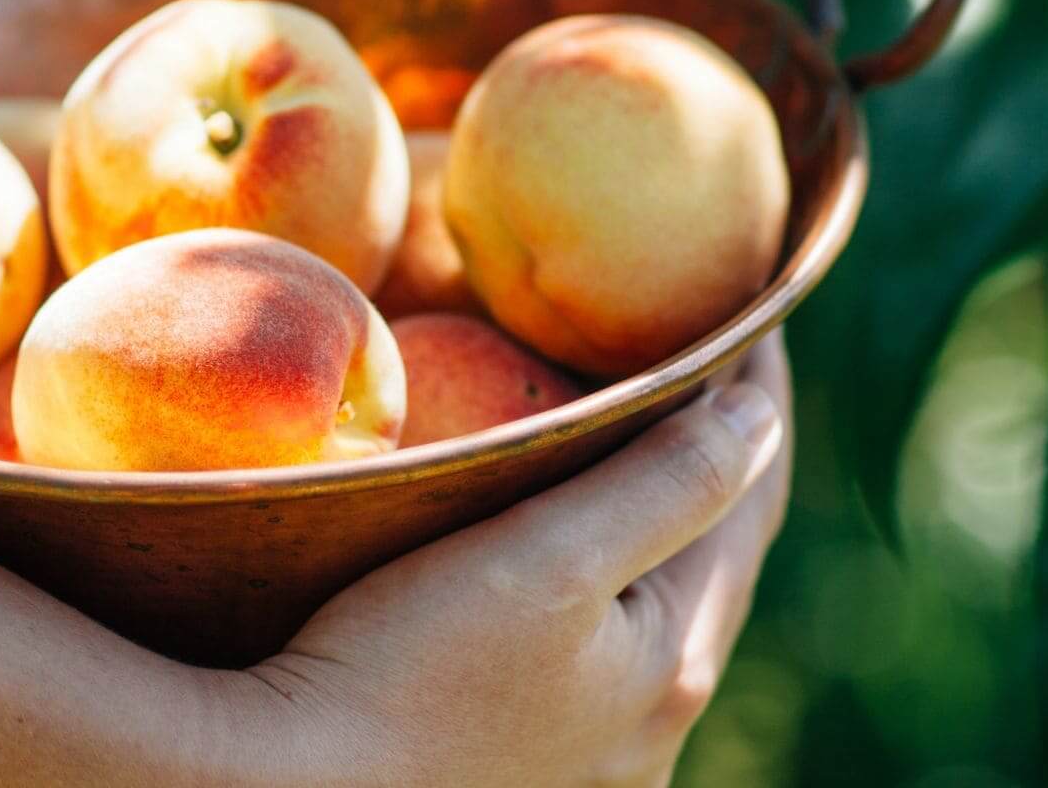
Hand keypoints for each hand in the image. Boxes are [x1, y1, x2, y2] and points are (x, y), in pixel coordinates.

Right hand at [220, 333, 792, 786]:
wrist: (286, 785)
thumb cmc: (404, 661)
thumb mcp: (547, 557)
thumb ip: (666, 484)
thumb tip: (761, 413)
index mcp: (674, 665)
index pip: (747, 500)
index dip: (758, 398)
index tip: (752, 308)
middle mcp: (650, 726)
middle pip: (710, 559)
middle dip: (718, 460)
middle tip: (703, 358)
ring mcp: (590, 757)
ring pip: (654, 608)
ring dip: (660, 523)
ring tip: (641, 438)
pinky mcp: (525, 765)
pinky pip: (599, 646)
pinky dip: (606, 575)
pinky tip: (563, 554)